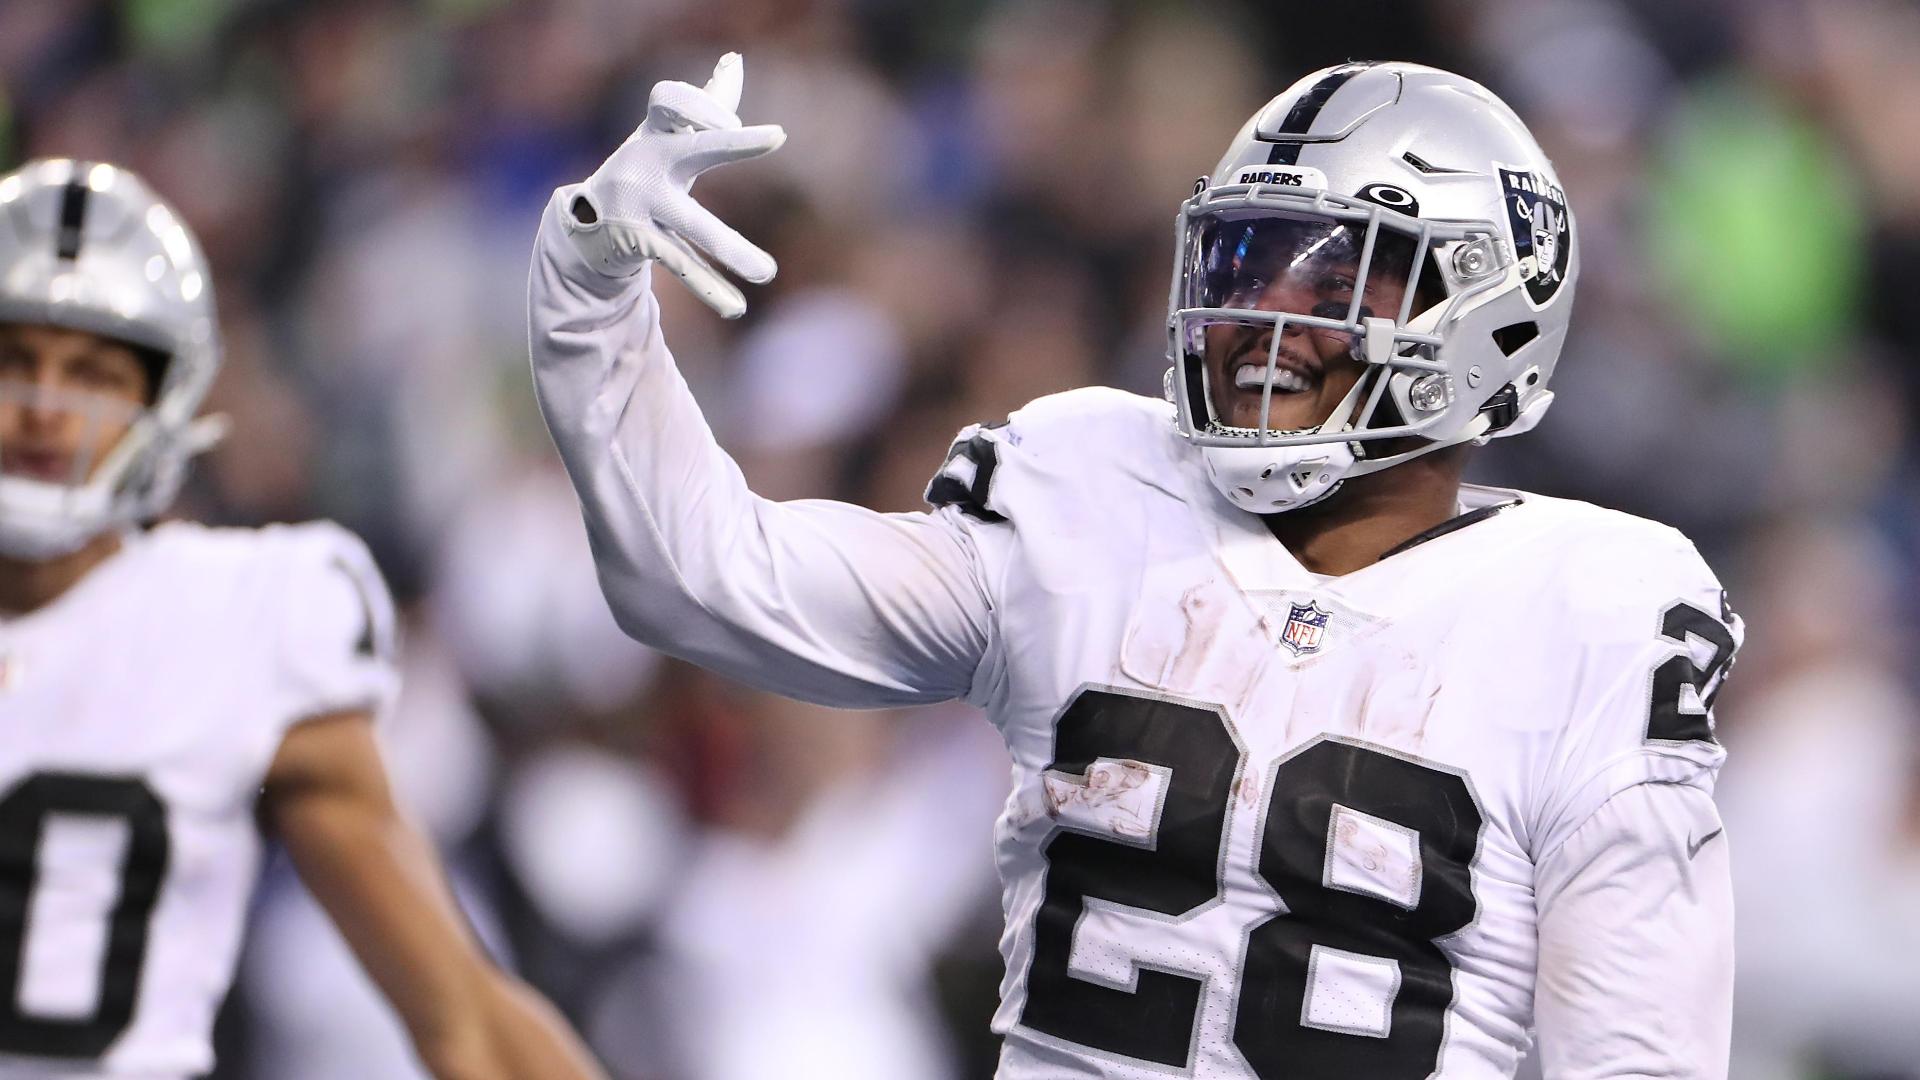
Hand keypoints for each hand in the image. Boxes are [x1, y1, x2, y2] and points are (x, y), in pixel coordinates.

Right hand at [561, 52, 785, 317]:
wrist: (584, 224)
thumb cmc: (643, 168)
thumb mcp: (666, 133)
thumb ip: (704, 101)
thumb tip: (733, 61)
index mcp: (656, 131)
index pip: (671, 100)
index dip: (700, 103)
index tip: (730, 117)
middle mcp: (646, 162)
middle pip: (694, 148)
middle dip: (731, 141)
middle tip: (775, 135)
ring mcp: (639, 205)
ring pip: (693, 225)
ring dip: (731, 248)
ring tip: (768, 272)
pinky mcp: (637, 243)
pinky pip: (681, 264)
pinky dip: (709, 287)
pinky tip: (736, 307)